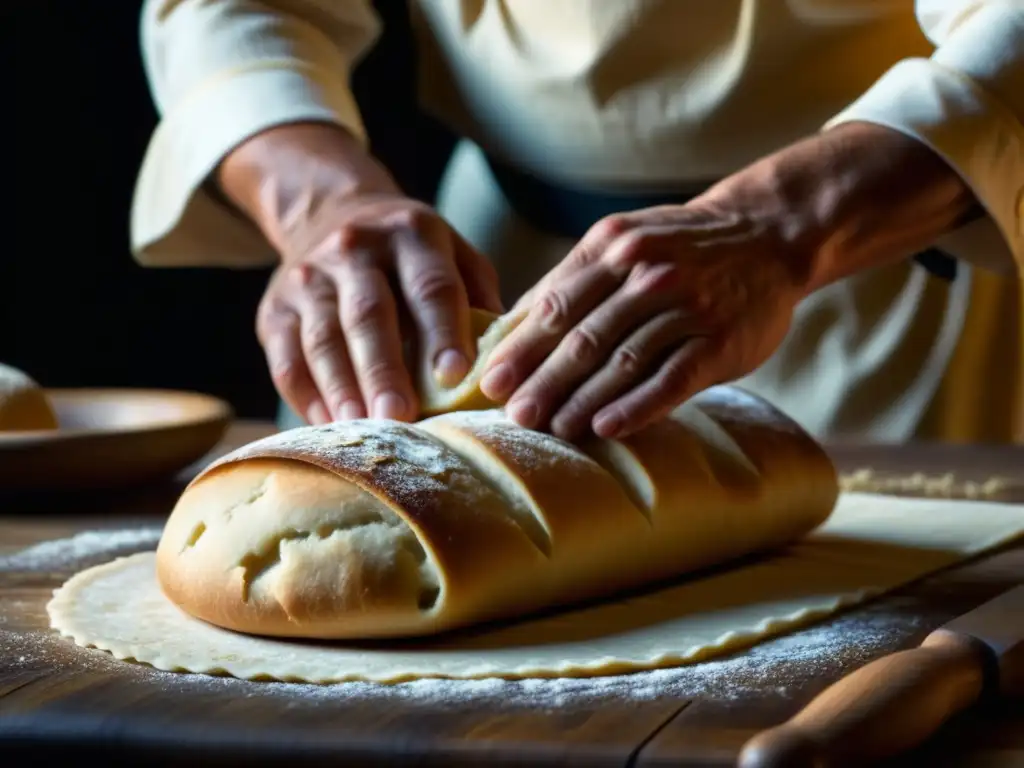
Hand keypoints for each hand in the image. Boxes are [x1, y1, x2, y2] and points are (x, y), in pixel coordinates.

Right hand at [218, 123, 502, 424]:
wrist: (328, 214)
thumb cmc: (410, 256)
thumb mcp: (452, 253)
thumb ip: (478, 297)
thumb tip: (503, 360)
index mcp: (411, 233)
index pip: (431, 285)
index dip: (444, 331)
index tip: (456, 376)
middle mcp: (355, 248)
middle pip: (369, 314)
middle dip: (385, 369)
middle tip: (400, 416)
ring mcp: (308, 277)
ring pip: (324, 339)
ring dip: (343, 388)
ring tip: (362, 428)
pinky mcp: (273, 308)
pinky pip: (286, 358)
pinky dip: (307, 395)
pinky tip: (329, 424)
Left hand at [478, 121, 978, 441]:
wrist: (769, 232)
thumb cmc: (680, 246)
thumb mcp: (623, 239)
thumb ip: (573, 279)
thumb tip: (512, 326)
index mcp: (612, 246)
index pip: (555, 304)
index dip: (519, 348)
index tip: (489, 382)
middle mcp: (646, 272)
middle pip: (582, 337)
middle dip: (542, 380)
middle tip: (513, 414)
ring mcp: (686, 306)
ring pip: (622, 360)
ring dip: (582, 399)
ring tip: (552, 428)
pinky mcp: (719, 340)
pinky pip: (671, 379)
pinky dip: (636, 406)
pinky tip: (605, 428)